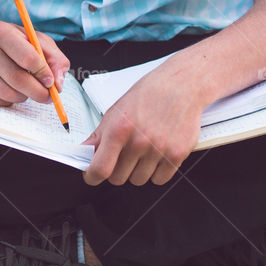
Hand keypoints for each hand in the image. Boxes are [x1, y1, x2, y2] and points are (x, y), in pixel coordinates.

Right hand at [0, 13, 69, 106]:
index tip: (51, 82)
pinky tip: (9, 87)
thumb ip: (53, 58)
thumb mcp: (34, 38)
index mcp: (0, 31)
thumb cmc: (9, 39)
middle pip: (18, 80)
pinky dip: (9, 100)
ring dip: (24, 96)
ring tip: (26, 87)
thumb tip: (58, 84)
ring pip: (7, 94)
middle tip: (48, 97)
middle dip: (39, 92)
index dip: (44, 73)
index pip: (28, 58)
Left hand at [82, 56, 208, 185]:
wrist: (182, 85)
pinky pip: (159, 180)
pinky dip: (156, 172)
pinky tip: (156, 156)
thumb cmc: (148, 94)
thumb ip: (99, 135)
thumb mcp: (117, 110)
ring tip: (142, 152)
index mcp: (119, 129)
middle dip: (116, 170)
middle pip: (118, 178)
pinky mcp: (177, 154)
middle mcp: (139, 142)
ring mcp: (159, 149)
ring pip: (138, 180)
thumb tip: (83, 153)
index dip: (92, 176)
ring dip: (137, 171)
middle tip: (122, 157)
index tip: (92, 176)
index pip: (100, 168)